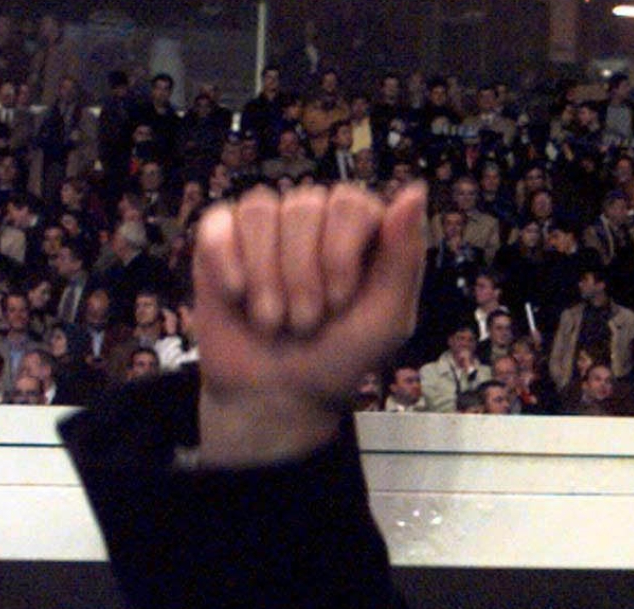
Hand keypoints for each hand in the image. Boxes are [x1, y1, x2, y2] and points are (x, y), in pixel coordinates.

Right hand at [189, 182, 425, 465]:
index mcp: (360, 229)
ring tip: (275, 319)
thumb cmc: (341, 356)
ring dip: (267, 277)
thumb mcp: (388, 317)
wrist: (278, 393)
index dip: (339, 253)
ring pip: (259, 210)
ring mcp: (265, 224)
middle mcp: (314, 217)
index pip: (350, 202)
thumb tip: (415, 190)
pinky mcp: (220, 239)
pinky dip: (228, 262)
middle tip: (307, 321)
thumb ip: (405, 255)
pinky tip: (237, 295)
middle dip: (304, 275)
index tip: (340, 301)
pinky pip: (219, 222)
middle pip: (304, 205)